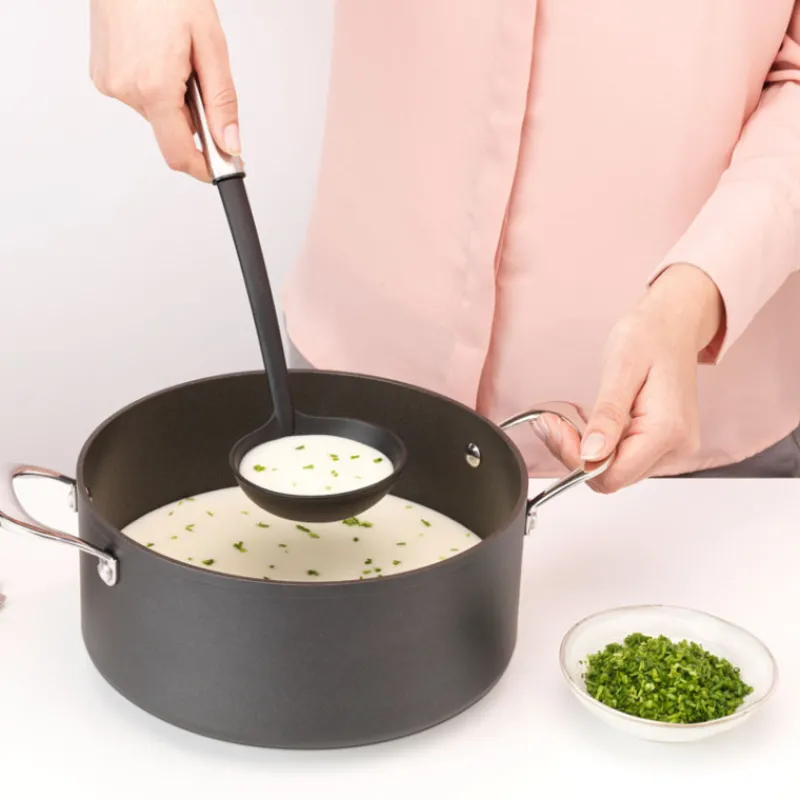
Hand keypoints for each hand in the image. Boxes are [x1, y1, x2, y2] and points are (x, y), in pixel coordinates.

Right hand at [90, 0, 238, 180]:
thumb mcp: (210, 45)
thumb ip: (221, 101)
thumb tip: (229, 144)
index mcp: (153, 87)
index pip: (179, 154)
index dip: (205, 168)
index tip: (223, 167)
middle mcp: (125, 90)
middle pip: (171, 132)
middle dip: (193, 117)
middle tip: (199, 75)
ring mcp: (110, 83)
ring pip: (157, 114)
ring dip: (175, 98)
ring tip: (174, 55)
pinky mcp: (102, 75)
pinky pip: (141, 96)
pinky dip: (157, 86)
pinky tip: (157, 53)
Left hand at [535, 264, 724, 491]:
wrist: (674, 324)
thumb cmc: (650, 336)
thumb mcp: (621, 368)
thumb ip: (607, 415)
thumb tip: (591, 454)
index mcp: (667, 430)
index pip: (613, 475)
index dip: (577, 461)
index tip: (556, 429)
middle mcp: (676, 446)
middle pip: (613, 477)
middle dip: (575, 455)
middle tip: (552, 423)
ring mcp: (672, 448)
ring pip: (615, 471)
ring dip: (584, 452)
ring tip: (564, 421)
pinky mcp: (663, 444)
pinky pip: (623, 458)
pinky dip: (598, 446)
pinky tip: (585, 424)